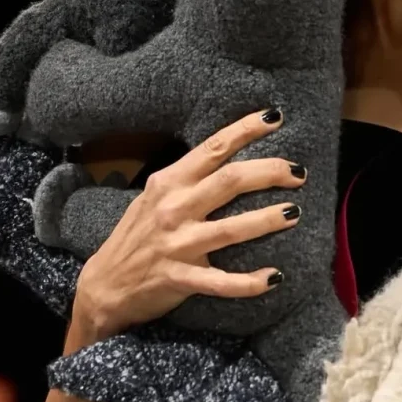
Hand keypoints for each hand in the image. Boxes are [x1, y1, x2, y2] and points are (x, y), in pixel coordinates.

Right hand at [74, 109, 304, 339]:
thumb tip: (231, 153)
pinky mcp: (180, 279)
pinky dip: (250, 282)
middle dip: (270, 172)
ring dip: (268, 219)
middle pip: (231, 180)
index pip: (213, 147)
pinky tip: (274, 277)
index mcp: (170, 182)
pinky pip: (221, 282)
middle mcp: (174, 208)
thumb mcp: (155, 195)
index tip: (276, 117)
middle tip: (299, 173)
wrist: (102, 285)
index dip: (246, 129)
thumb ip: (189, 176)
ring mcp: (177, 245)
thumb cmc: (137, 234)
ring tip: (295, 213)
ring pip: (232, 229)